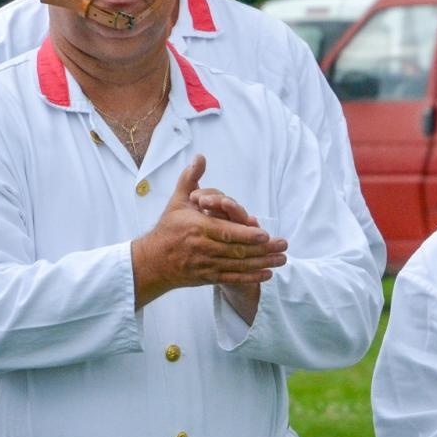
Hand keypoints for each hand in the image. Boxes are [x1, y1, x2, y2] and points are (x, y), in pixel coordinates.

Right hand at [131, 155, 287, 313]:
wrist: (152, 261)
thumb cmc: (168, 228)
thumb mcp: (177, 201)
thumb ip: (190, 179)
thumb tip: (200, 157)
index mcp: (197, 227)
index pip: (225, 232)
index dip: (245, 235)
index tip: (264, 234)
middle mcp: (202, 247)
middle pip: (236, 250)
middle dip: (263, 250)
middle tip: (283, 246)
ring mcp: (205, 264)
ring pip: (238, 265)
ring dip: (262, 263)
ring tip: (282, 259)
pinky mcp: (207, 277)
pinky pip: (232, 278)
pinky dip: (250, 278)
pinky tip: (267, 274)